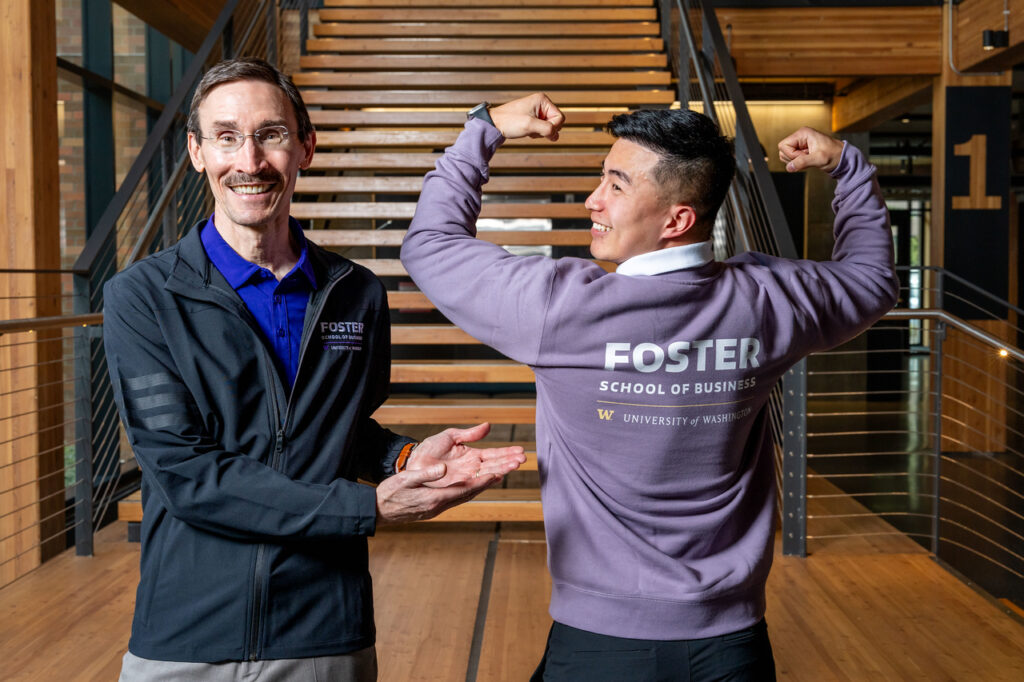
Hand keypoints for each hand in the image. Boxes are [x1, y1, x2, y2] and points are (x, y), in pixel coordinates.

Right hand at [375, 464, 500, 523]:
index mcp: (434, 498)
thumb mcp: (406, 479)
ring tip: (491, 479)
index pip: (464, 489)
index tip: (497, 474)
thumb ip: (426, 474)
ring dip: (477, 489)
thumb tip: (444, 468)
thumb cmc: (389, 494)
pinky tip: (469, 487)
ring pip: (462, 498)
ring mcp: (435, 509)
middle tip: (502, 474)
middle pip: (468, 495)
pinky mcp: (432, 510)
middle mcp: (439, 506)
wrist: (377, 512)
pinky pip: (454, 500)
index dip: (482, 482)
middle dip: (485, 484)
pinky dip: (466, 492)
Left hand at [406, 422, 525, 487]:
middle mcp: (472, 468)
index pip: (493, 454)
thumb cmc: (429, 449)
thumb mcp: (450, 436)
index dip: (507, 452)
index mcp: (472, 455)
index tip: (520, 450)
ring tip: (515, 464)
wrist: (413, 462)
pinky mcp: (458, 486)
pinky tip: (497, 475)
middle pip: (495, 464)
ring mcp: (466, 478)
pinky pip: (475, 483)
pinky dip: (486, 480)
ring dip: (502, 469)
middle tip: (523, 458)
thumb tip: (488, 426)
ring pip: (488, 474)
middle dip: (509, 461)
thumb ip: (469, 434)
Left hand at [490, 93, 564, 140]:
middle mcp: (541, 104)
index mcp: (542, 100)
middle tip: (532, 129)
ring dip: (540, 132)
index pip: (559, 118)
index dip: (552, 127)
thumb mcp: (530, 125)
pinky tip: (527, 131)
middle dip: (545, 130)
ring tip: (528, 130)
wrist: (494, 124)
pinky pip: (542, 128)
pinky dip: (536, 133)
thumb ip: (547, 129)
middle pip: (555, 122)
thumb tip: (556, 135)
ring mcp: (537, 111)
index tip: (539, 130)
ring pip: (549, 127)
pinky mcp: (533, 117)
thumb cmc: (508, 121)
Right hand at [778, 127, 845, 172]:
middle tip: (808, 158)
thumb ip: (802, 162)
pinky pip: (792, 159)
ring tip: (809, 159)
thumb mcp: (819, 159)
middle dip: (793, 158)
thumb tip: (789, 167)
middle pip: (783, 150)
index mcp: (803, 133)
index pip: (784, 145)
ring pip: (786, 155)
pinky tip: (809, 161)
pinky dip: (798, 163)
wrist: (842, 158)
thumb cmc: (835, 154)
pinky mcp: (802, 150)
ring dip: (796, 161)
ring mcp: (801, 144)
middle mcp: (800, 137)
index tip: (804, 157)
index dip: (791, 154)